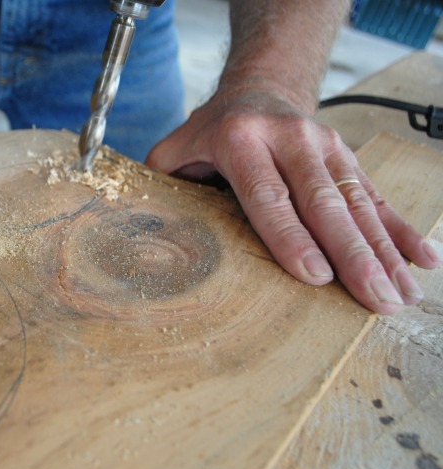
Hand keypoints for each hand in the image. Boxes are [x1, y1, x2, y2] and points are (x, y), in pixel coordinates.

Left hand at [145, 88, 440, 313]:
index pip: (268, 196)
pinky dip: (401, 230)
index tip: (314, 276)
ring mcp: (326, 148)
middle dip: (352, 255)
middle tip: (373, 298)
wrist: (261, 86)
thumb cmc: (213, 128)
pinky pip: (376, 196)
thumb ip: (162, 183)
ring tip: (400, 294)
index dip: (291, 237)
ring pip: (357, 203)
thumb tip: (137, 232)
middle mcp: (290, 141)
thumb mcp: (178, 147)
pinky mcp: (348, 158)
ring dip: (383, 251)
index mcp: (240, 142)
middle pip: (323, 203)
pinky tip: (422, 261)